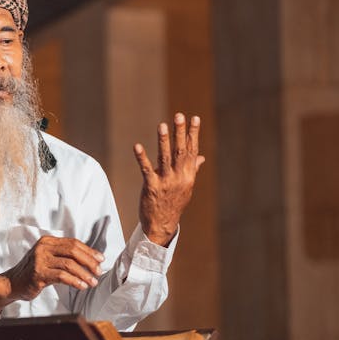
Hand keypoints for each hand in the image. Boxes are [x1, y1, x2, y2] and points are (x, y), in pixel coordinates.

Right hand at [0, 236, 104, 311]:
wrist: (12, 283)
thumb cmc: (33, 272)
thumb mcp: (47, 258)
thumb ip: (63, 255)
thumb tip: (90, 260)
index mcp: (47, 241)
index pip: (73, 243)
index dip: (89, 251)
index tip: (101, 259)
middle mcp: (43, 248)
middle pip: (72, 251)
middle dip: (89, 261)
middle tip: (99, 271)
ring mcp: (39, 260)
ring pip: (69, 264)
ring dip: (84, 274)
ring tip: (93, 282)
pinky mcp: (38, 273)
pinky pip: (61, 276)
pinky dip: (75, 281)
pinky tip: (82, 286)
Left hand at [134, 112, 204, 245]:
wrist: (163, 224)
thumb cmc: (173, 202)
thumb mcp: (186, 186)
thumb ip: (192, 169)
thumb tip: (201, 156)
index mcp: (188, 175)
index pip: (192, 150)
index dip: (193, 133)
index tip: (194, 118)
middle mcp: (179, 177)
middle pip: (180, 150)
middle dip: (180, 132)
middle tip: (179, 115)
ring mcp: (166, 182)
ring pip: (165, 158)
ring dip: (163, 141)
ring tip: (162, 125)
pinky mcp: (152, 187)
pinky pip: (146, 169)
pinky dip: (142, 158)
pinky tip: (137, 146)